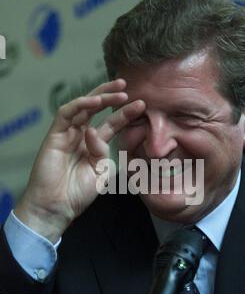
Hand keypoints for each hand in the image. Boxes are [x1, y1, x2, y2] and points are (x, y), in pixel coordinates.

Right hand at [15, 79, 145, 241]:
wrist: (57, 207)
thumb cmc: (77, 193)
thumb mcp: (100, 172)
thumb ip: (103, 151)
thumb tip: (94, 131)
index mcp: (93, 145)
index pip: (111, 123)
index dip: (125, 113)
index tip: (141, 105)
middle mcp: (80, 136)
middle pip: (96, 109)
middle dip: (111, 95)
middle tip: (127, 86)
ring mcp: (67, 134)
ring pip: (82, 107)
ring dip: (100, 96)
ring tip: (118, 91)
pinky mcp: (54, 135)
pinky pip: (66, 113)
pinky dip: (81, 105)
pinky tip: (96, 101)